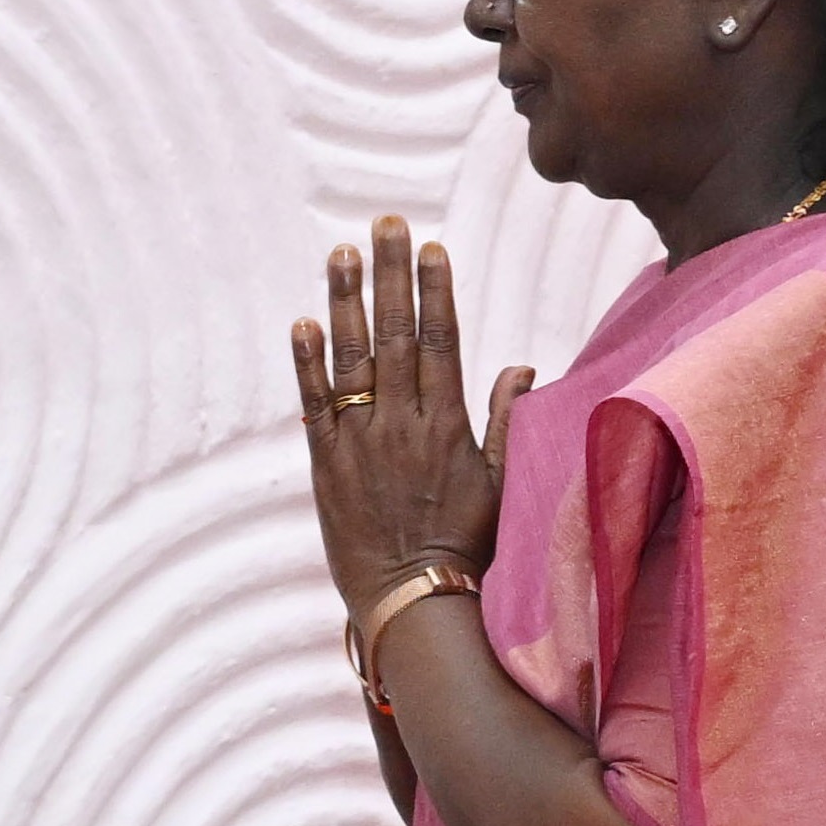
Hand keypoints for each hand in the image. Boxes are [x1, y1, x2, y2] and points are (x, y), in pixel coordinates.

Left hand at [289, 216, 534, 623]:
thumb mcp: (503, 483)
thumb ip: (510, 421)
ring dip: (346, 302)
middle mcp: (404, 424)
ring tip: (341, 254)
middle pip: (397, 334)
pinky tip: (304, 322)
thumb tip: (522, 365)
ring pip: (352, 358)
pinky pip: (314, 405)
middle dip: (391, 274)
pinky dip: (307, 363)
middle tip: (384, 224)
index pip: (441, 340)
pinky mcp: (327, 465)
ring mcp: (362, 442)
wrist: (416, 601)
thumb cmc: (467, 547)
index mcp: (448, 425)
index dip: (435, 291)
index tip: (431, 247)